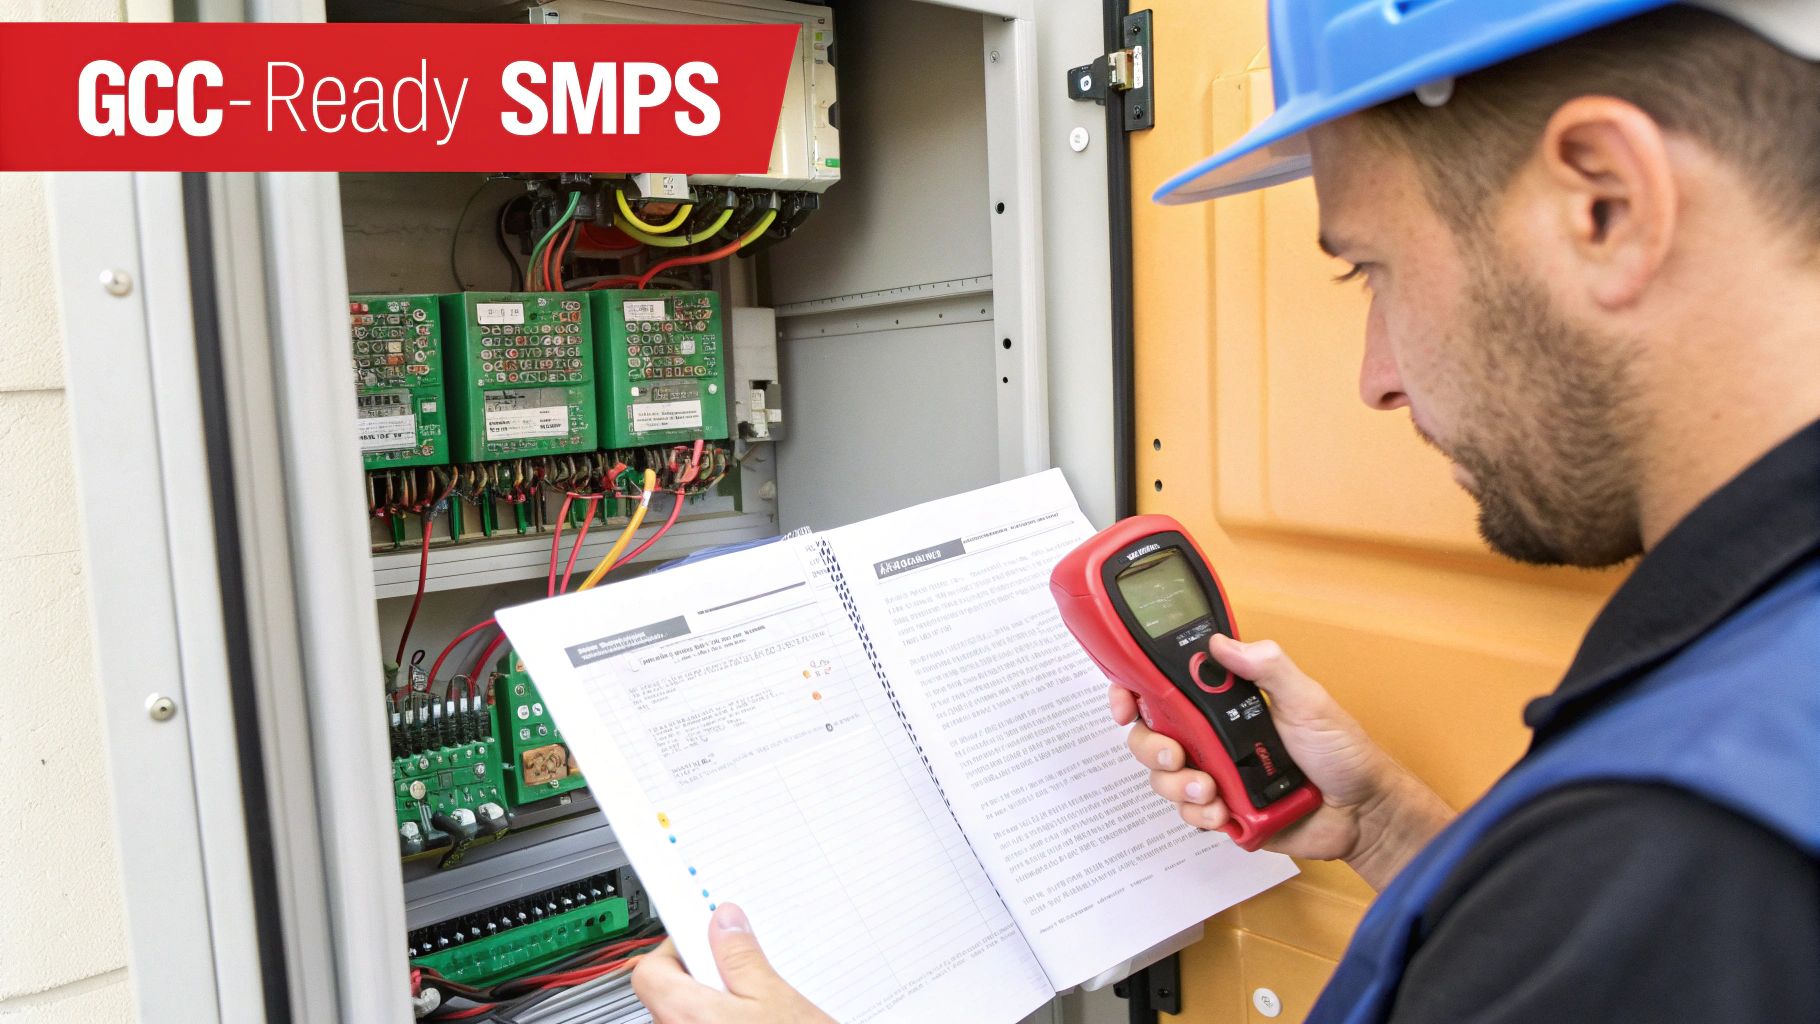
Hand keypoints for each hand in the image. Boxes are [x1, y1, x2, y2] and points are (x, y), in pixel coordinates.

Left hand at [632, 903, 835, 1023]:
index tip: (701, 936)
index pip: (649, 970)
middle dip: (703, 977)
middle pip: (669, 995)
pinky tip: (756, 1023)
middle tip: (741, 972)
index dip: (675, 948)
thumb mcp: (775, 997)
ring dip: (715, 1005)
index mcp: (684, 1014)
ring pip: (689, 1017)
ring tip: (756, 1006)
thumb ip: (741, 958)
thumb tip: (723, 923)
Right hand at [1111, 634, 1453, 889]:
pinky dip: (1198, 814)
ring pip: (1164, 777)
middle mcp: (1213, 736)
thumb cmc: (1341, 751)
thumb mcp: (1307, 699)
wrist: (1362, 812)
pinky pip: (1188, 813)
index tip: (1127, 702)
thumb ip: (1268, 668)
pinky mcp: (1223, 811)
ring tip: (1211, 792)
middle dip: (1152, 746)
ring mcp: (1215, 774)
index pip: (1166, 689)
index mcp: (1226, 703)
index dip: (1136, 692)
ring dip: (1177, 785)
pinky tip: (1222, 813)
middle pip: (1152, 735)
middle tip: (1177, 755)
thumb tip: (1221, 643)